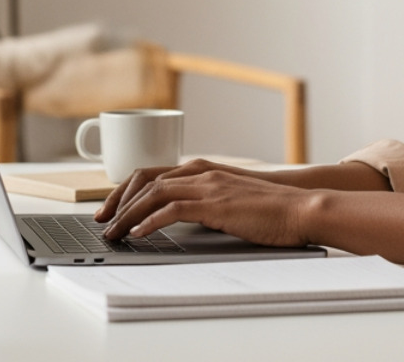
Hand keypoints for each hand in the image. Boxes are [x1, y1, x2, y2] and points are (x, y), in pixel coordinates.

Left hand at [97, 162, 318, 246]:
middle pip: (145, 178)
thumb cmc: (270, 209)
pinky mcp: (215, 204)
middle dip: (119, 200)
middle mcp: (201, 172)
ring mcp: (208, 186)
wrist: (301, 207)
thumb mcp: (230, 201)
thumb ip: (206, 203)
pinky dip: (150, 221)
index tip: (112, 209)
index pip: (152, 172)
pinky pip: (172, 210)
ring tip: (114, 232)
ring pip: (154, 192)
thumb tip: (183, 217)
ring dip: (128, 213)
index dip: (127, 189)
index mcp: (203, 170)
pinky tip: (139, 234)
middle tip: (102, 220)